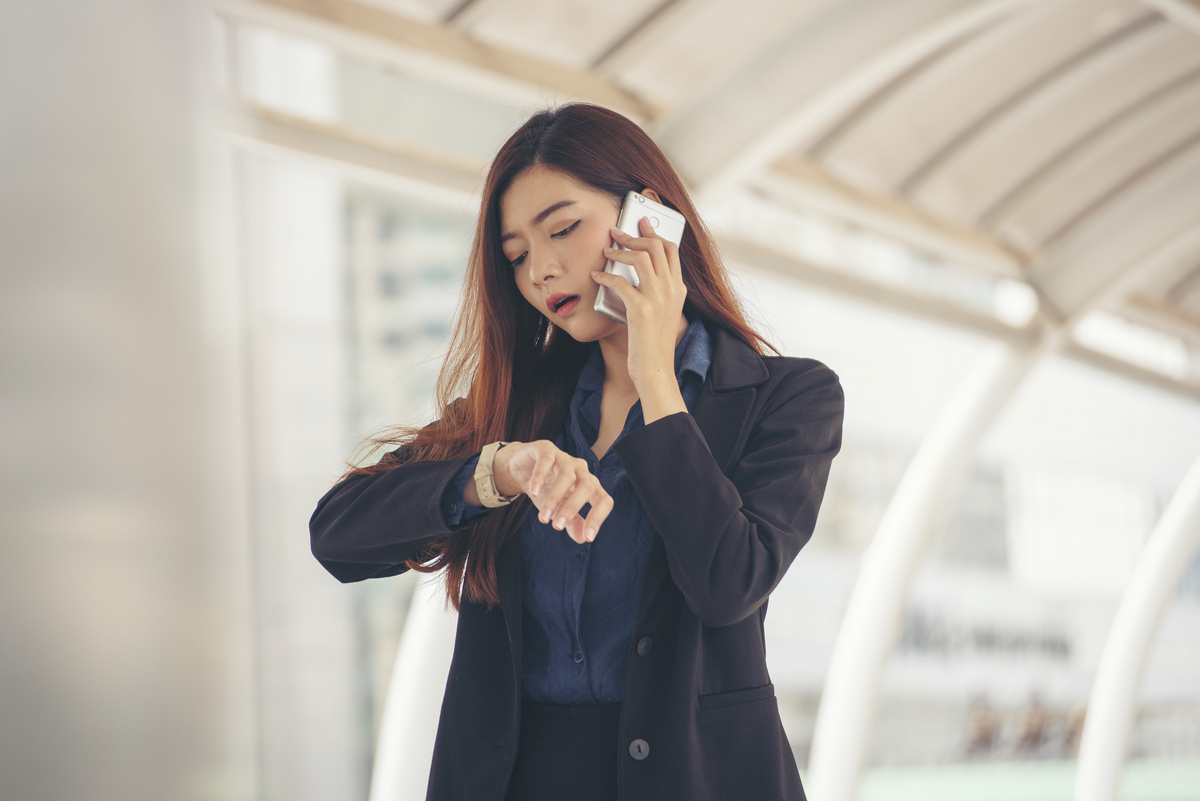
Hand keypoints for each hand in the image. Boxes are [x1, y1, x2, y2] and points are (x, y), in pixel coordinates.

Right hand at [493, 440, 613, 542]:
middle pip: (587, 487)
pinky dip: (540, 477)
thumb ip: (573, 523)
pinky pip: (547, 460)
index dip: (598, 518)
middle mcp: (582, 470)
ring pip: (567, 475)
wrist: (524, 470)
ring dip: (555, 498)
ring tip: (543, 517)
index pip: (604, 500)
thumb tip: (582, 538)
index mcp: (590, 485)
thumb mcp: (559, 509)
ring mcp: (565, 458)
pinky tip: (533, 492)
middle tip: (557, 527)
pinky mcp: (547, 449)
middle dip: (572, 508)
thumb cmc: (547, 490)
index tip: (587, 538)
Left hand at [591, 215, 688, 417]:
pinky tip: (596, 276)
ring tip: (605, 250)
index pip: (672, 250)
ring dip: (621, 250)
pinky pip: (621, 281)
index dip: (655, 233)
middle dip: (635, 235)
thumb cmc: (653, 345)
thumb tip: (634, 277)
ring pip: (642, 258)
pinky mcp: (642, 310)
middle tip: (616, 231)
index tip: (641, 224)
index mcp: (679, 290)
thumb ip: (656, 295)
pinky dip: (606, 275)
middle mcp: (672, 291)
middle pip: (657, 247)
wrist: (656, 371)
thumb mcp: (662, 315)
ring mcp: (659, 299)